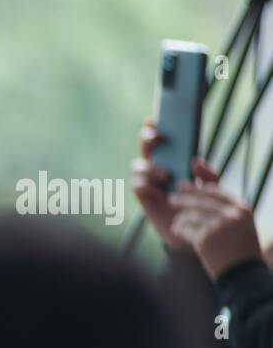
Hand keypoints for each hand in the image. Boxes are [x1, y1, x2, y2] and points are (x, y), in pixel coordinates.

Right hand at [131, 122, 223, 249]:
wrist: (191, 228)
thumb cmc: (199, 204)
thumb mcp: (210, 186)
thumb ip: (208, 173)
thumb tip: (196, 160)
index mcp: (171, 160)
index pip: (160, 139)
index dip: (153, 127)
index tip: (154, 119)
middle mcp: (156, 167)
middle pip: (144, 146)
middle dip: (148, 138)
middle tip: (158, 138)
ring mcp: (147, 181)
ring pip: (137, 165)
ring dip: (150, 167)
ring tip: (165, 174)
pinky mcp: (143, 196)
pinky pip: (137, 184)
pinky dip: (147, 183)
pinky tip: (158, 187)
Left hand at [170, 179, 259, 280]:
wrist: (242, 274)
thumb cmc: (240, 250)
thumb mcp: (241, 225)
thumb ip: (227, 210)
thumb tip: (204, 193)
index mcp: (242, 209)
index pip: (216, 192)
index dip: (199, 189)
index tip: (187, 187)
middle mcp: (231, 215)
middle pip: (201, 200)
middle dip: (184, 198)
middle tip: (171, 198)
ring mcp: (217, 226)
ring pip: (191, 214)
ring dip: (180, 217)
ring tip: (175, 221)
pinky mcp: (204, 239)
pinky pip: (186, 229)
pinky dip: (179, 229)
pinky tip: (175, 230)